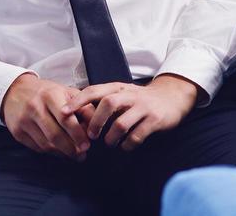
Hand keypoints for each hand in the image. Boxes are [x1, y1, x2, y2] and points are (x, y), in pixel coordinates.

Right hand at [0, 73, 91, 159]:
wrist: (15, 91)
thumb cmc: (46, 93)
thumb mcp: (65, 92)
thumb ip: (82, 106)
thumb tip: (96, 123)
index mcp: (50, 95)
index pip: (66, 119)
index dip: (78, 134)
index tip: (88, 144)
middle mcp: (35, 107)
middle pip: (55, 135)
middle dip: (71, 148)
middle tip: (82, 154)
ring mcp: (24, 120)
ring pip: (46, 144)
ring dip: (62, 153)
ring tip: (74, 155)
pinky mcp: (17, 132)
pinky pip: (37, 147)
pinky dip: (50, 153)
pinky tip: (60, 152)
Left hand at [70, 74, 198, 150]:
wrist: (172, 97)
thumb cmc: (139, 99)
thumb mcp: (122, 93)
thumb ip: (103, 100)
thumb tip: (75, 112)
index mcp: (118, 88)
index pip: (94, 90)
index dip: (77, 101)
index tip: (63, 112)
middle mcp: (130, 95)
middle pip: (108, 104)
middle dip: (95, 122)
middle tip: (90, 136)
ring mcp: (143, 107)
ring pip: (121, 123)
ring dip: (111, 138)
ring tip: (110, 143)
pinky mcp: (154, 120)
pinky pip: (137, 136)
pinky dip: (127, 145)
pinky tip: (126, 146)